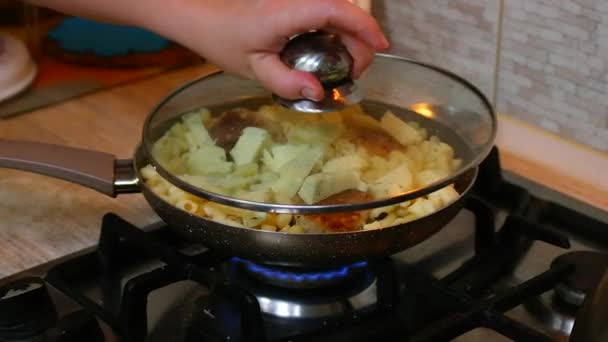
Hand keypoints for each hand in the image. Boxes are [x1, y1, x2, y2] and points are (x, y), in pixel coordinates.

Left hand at [157, 0, 388, 100]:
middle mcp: (296, 1)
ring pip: (338, 10)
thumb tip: (319, 91)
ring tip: (351, 66)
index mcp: (286, 13)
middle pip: (343, 10)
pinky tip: (338, 53)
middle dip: (361, 38)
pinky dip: (340, 32)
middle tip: (357, 72)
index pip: (333, 10)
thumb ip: (285, 82)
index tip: (381, 47)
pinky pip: (327, 14)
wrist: (205, 19)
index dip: (362, 26)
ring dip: (352, 35)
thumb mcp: (253, 69)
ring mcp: (297, 3)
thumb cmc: (225, 42)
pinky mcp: (296, 7)